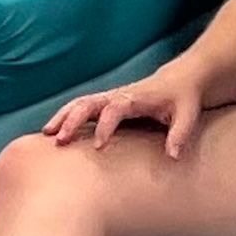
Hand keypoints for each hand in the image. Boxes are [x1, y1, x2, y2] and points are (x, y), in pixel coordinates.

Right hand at [41, 67, 203, 156]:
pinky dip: (66, 117)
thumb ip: (180, 135)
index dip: (105, 126)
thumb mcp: (188, 115)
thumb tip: (172, 157)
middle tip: (59, 140)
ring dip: (63, 117)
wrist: (181, 78)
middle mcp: (120, 95)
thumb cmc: (184, 98)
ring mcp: (111, 97)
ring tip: (47, 136)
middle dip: (72, 120)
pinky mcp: (107, 102)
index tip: (98, 147)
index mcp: (137, 97)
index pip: (115, 108)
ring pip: (80, 103)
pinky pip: (82, 107)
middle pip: (89, 102)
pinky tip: (53, 133)